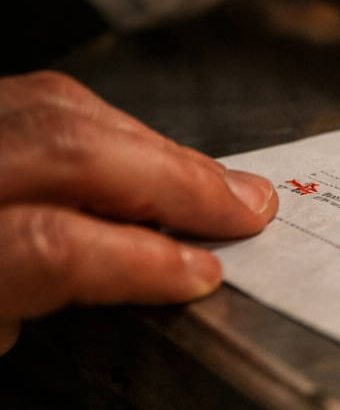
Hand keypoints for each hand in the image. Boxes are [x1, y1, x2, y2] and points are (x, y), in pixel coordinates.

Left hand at [0, 72, 276, 353]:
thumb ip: (15, 314)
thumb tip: (121, 276)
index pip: (52, 246)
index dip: (144, 260)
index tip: (203, 274)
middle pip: (70, 148)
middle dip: (177, 178)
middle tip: (246, 210)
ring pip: (59, 104)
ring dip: (150, 146)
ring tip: (209, 183)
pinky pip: (38, 94)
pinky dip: (101, 123)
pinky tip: (138, 153)